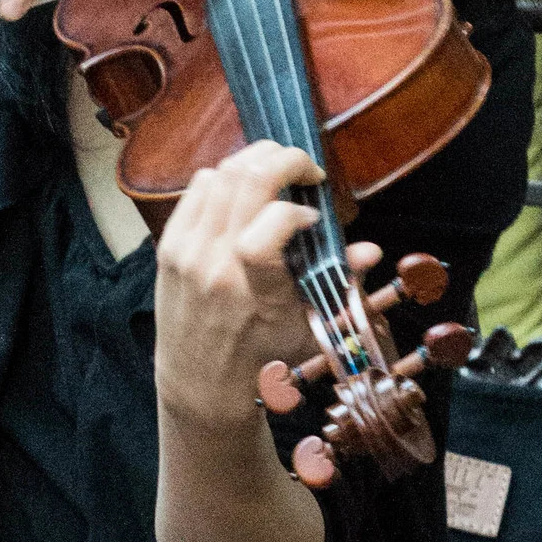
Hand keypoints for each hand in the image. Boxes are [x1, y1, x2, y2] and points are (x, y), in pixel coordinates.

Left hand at [154, 142, 339, 434]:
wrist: (201, 381)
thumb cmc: (262, 356)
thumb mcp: (311, 329)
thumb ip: (340, 285)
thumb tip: (371, 250)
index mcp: (257, 290)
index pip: (274, 222)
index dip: (298, 208)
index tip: (312, 219)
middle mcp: (217, 264)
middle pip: (247, 178)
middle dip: (286, 160)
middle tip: (306, 170)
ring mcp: (188, 251)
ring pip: (222, 172)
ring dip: (256, 161)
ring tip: (278, 173)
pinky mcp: (170, 245)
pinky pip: (198, 187)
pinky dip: (225, 176)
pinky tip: (244, 190)